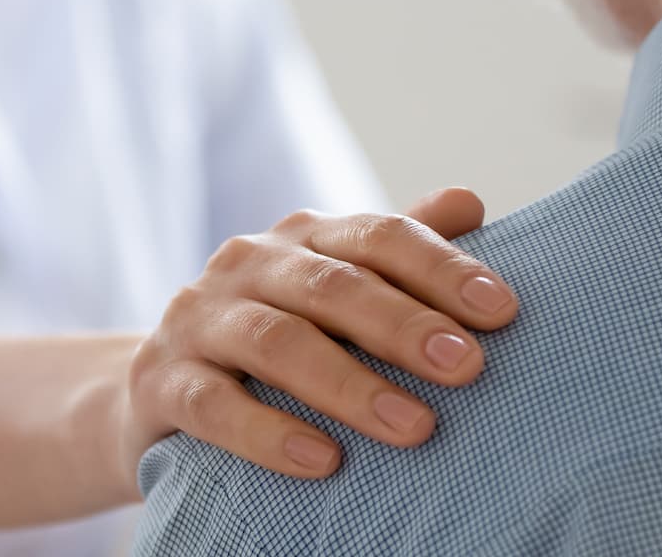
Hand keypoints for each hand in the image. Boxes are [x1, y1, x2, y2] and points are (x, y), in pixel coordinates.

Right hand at [118, 187, 518, 487]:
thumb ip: (398, 247)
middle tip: (467, 367)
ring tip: (415, 428)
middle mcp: (248, 263)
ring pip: (277, 342)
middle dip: (404, 325)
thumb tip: (470, 200)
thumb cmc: (277, 332)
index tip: (502, 310)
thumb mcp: (334, 286)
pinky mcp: (161, 381)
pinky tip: (323, 461)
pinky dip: (269, 434)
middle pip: (333, 286)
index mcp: (303, 238)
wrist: (159, 383)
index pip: (378, 235)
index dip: (441, 267)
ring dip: (350, 385)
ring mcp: (199, 318)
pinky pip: (215, 406)